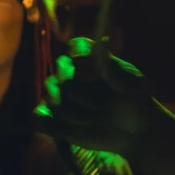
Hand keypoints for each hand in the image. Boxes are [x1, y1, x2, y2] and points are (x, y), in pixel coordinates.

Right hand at [38, 38, 155, 156]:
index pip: (76, 48)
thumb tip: (103, 41)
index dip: (82, 60)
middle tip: (100, 106)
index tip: (95, 75)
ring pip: (50, 97)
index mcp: (90, 59)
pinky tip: (65, 131)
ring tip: (92, 120)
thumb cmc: (136, 103)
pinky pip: (39, 118)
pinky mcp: (54, 119)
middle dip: (80, 95)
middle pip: (60, 78)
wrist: (133, 132)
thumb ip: (115, 69)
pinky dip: (47, 123)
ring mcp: (60, 97)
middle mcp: (71, 74)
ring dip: (71, 113)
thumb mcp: (133, 86)